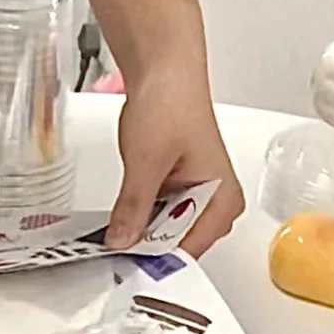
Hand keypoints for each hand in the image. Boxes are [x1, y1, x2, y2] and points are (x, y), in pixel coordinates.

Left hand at [104, 65, 244, 257]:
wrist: (164, 68)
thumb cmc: (170, 103)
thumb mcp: (146, 162)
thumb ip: (133, 207)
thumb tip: (121, 241)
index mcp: (223, 201)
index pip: (188, 251)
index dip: (154, 260)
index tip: (122, 265)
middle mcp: (216, 204)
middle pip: (177, 245)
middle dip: (144, 246)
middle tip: (111, 248)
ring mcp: (196, 196)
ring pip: (163, 231)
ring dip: (138, 230)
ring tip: (112, 232)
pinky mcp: (178, 187)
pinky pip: (157, 214)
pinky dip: (137, 214)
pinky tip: (119, 215)